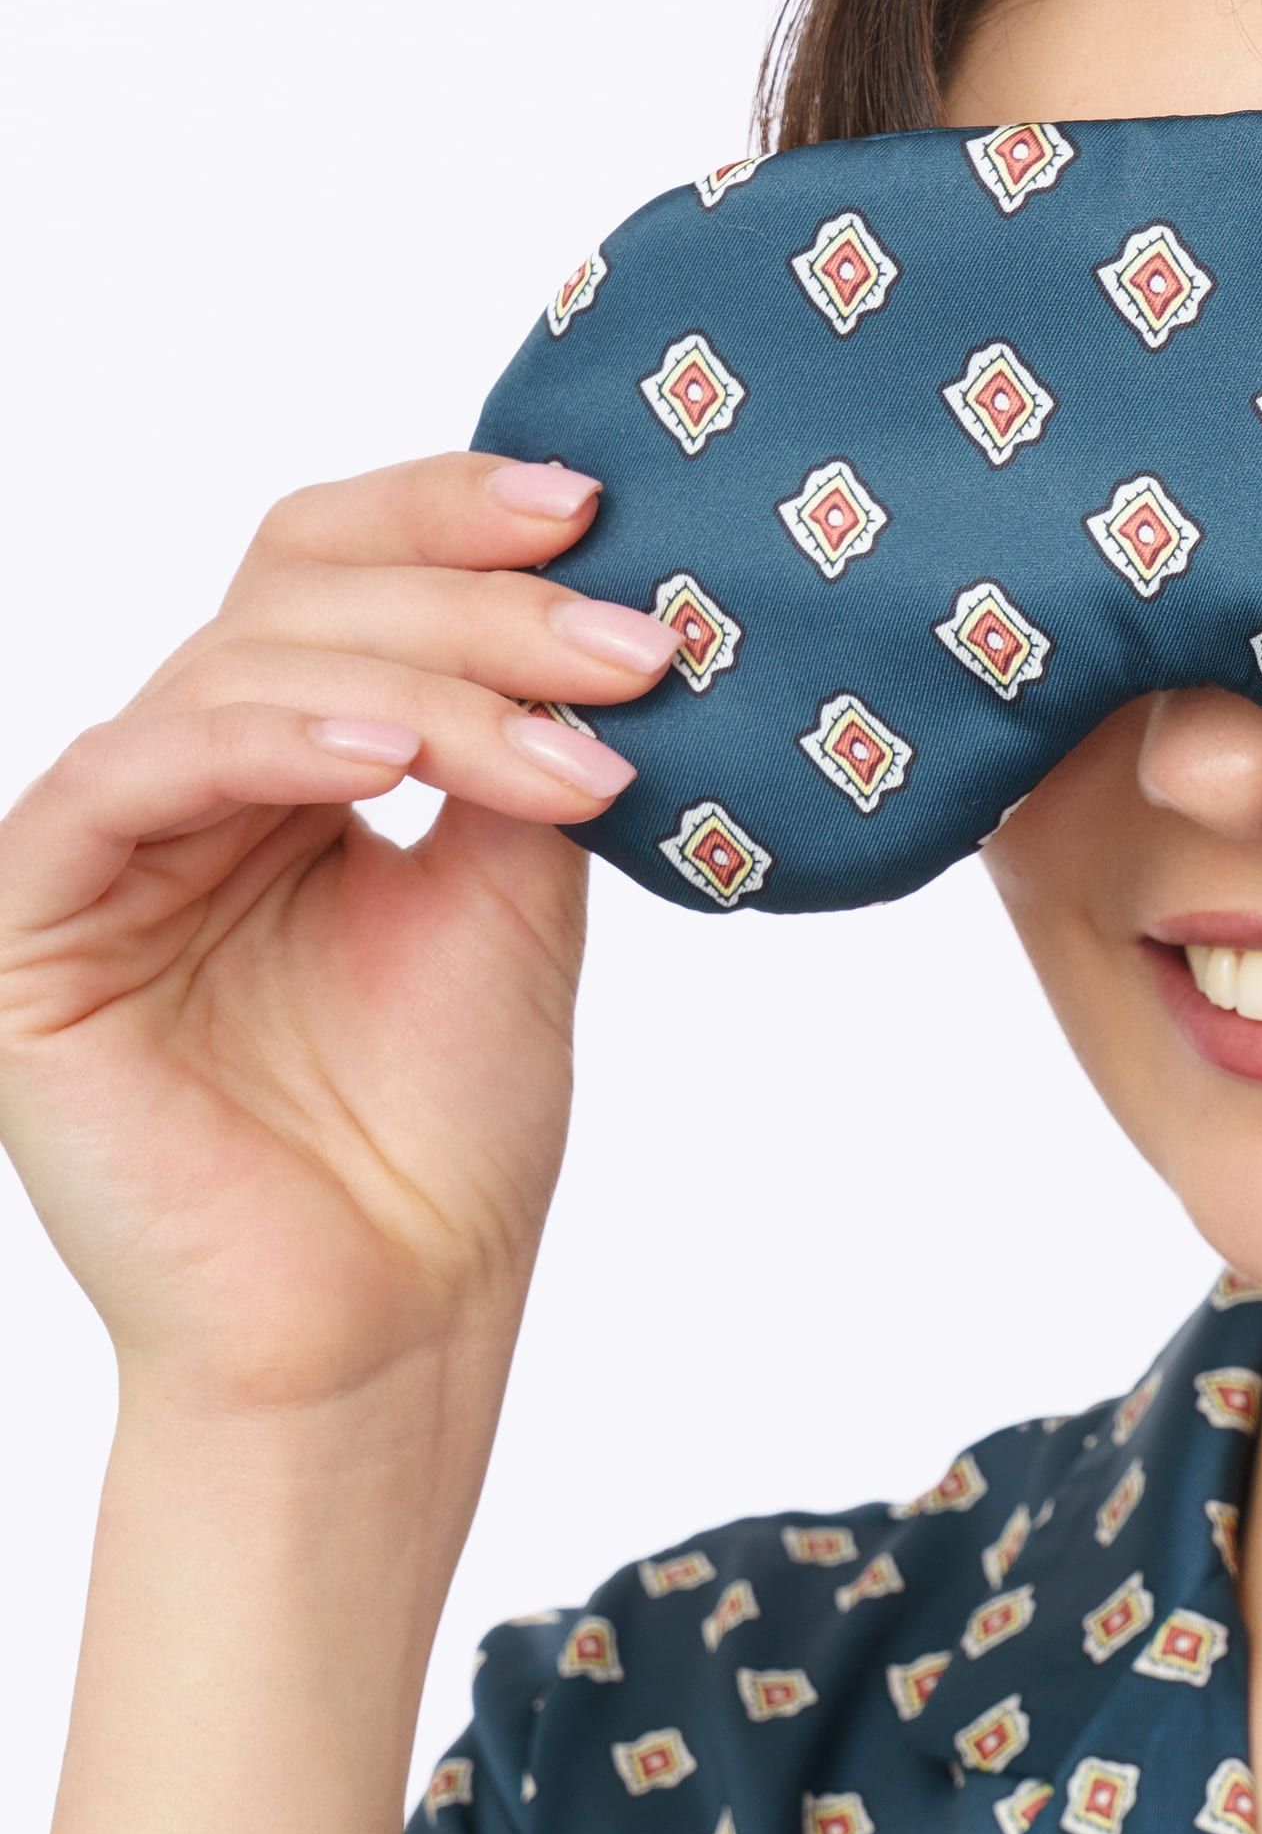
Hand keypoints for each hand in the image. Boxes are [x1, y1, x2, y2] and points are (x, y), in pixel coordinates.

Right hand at [0, 453, 670, 1416]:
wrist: (383, 1324)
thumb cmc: (439, 1141)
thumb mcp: (513, 897)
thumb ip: (516, 748)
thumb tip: (584, 600)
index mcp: (288, 763)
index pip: (341, 576)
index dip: (450, 517)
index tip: (594, 509)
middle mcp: (185, 782)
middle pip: (298, 596)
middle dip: (478, 607)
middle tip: (629, 645)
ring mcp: (101, 842)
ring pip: (241, 667)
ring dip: (423, 684)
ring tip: (561, 740)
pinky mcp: (31, 917)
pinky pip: (136, 772)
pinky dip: (269, 744)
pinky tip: (387, 762)